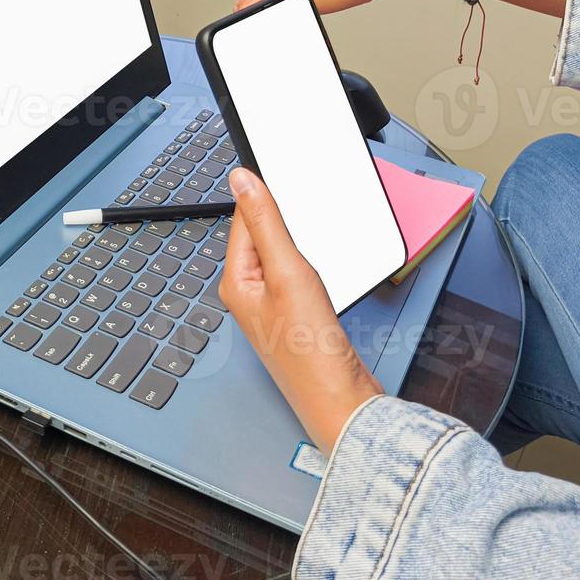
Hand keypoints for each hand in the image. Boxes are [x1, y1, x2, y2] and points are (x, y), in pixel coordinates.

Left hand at [221, 167, 383, 453]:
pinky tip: (324, 270)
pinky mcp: (296, 318)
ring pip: (283, 256)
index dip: (265, 196)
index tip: (283, 176)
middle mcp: (249, 295)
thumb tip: (241, 180)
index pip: (243, 221)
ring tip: (316, 244)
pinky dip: (312, 266)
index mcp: (236, 283)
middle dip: (285, 221)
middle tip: (306, 212)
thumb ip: (266, 222)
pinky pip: (298, 276)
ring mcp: (273, 308)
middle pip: (263, 237)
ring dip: (300, 244)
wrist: (342, 402)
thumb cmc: (311, 353)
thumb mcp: (288, 273)